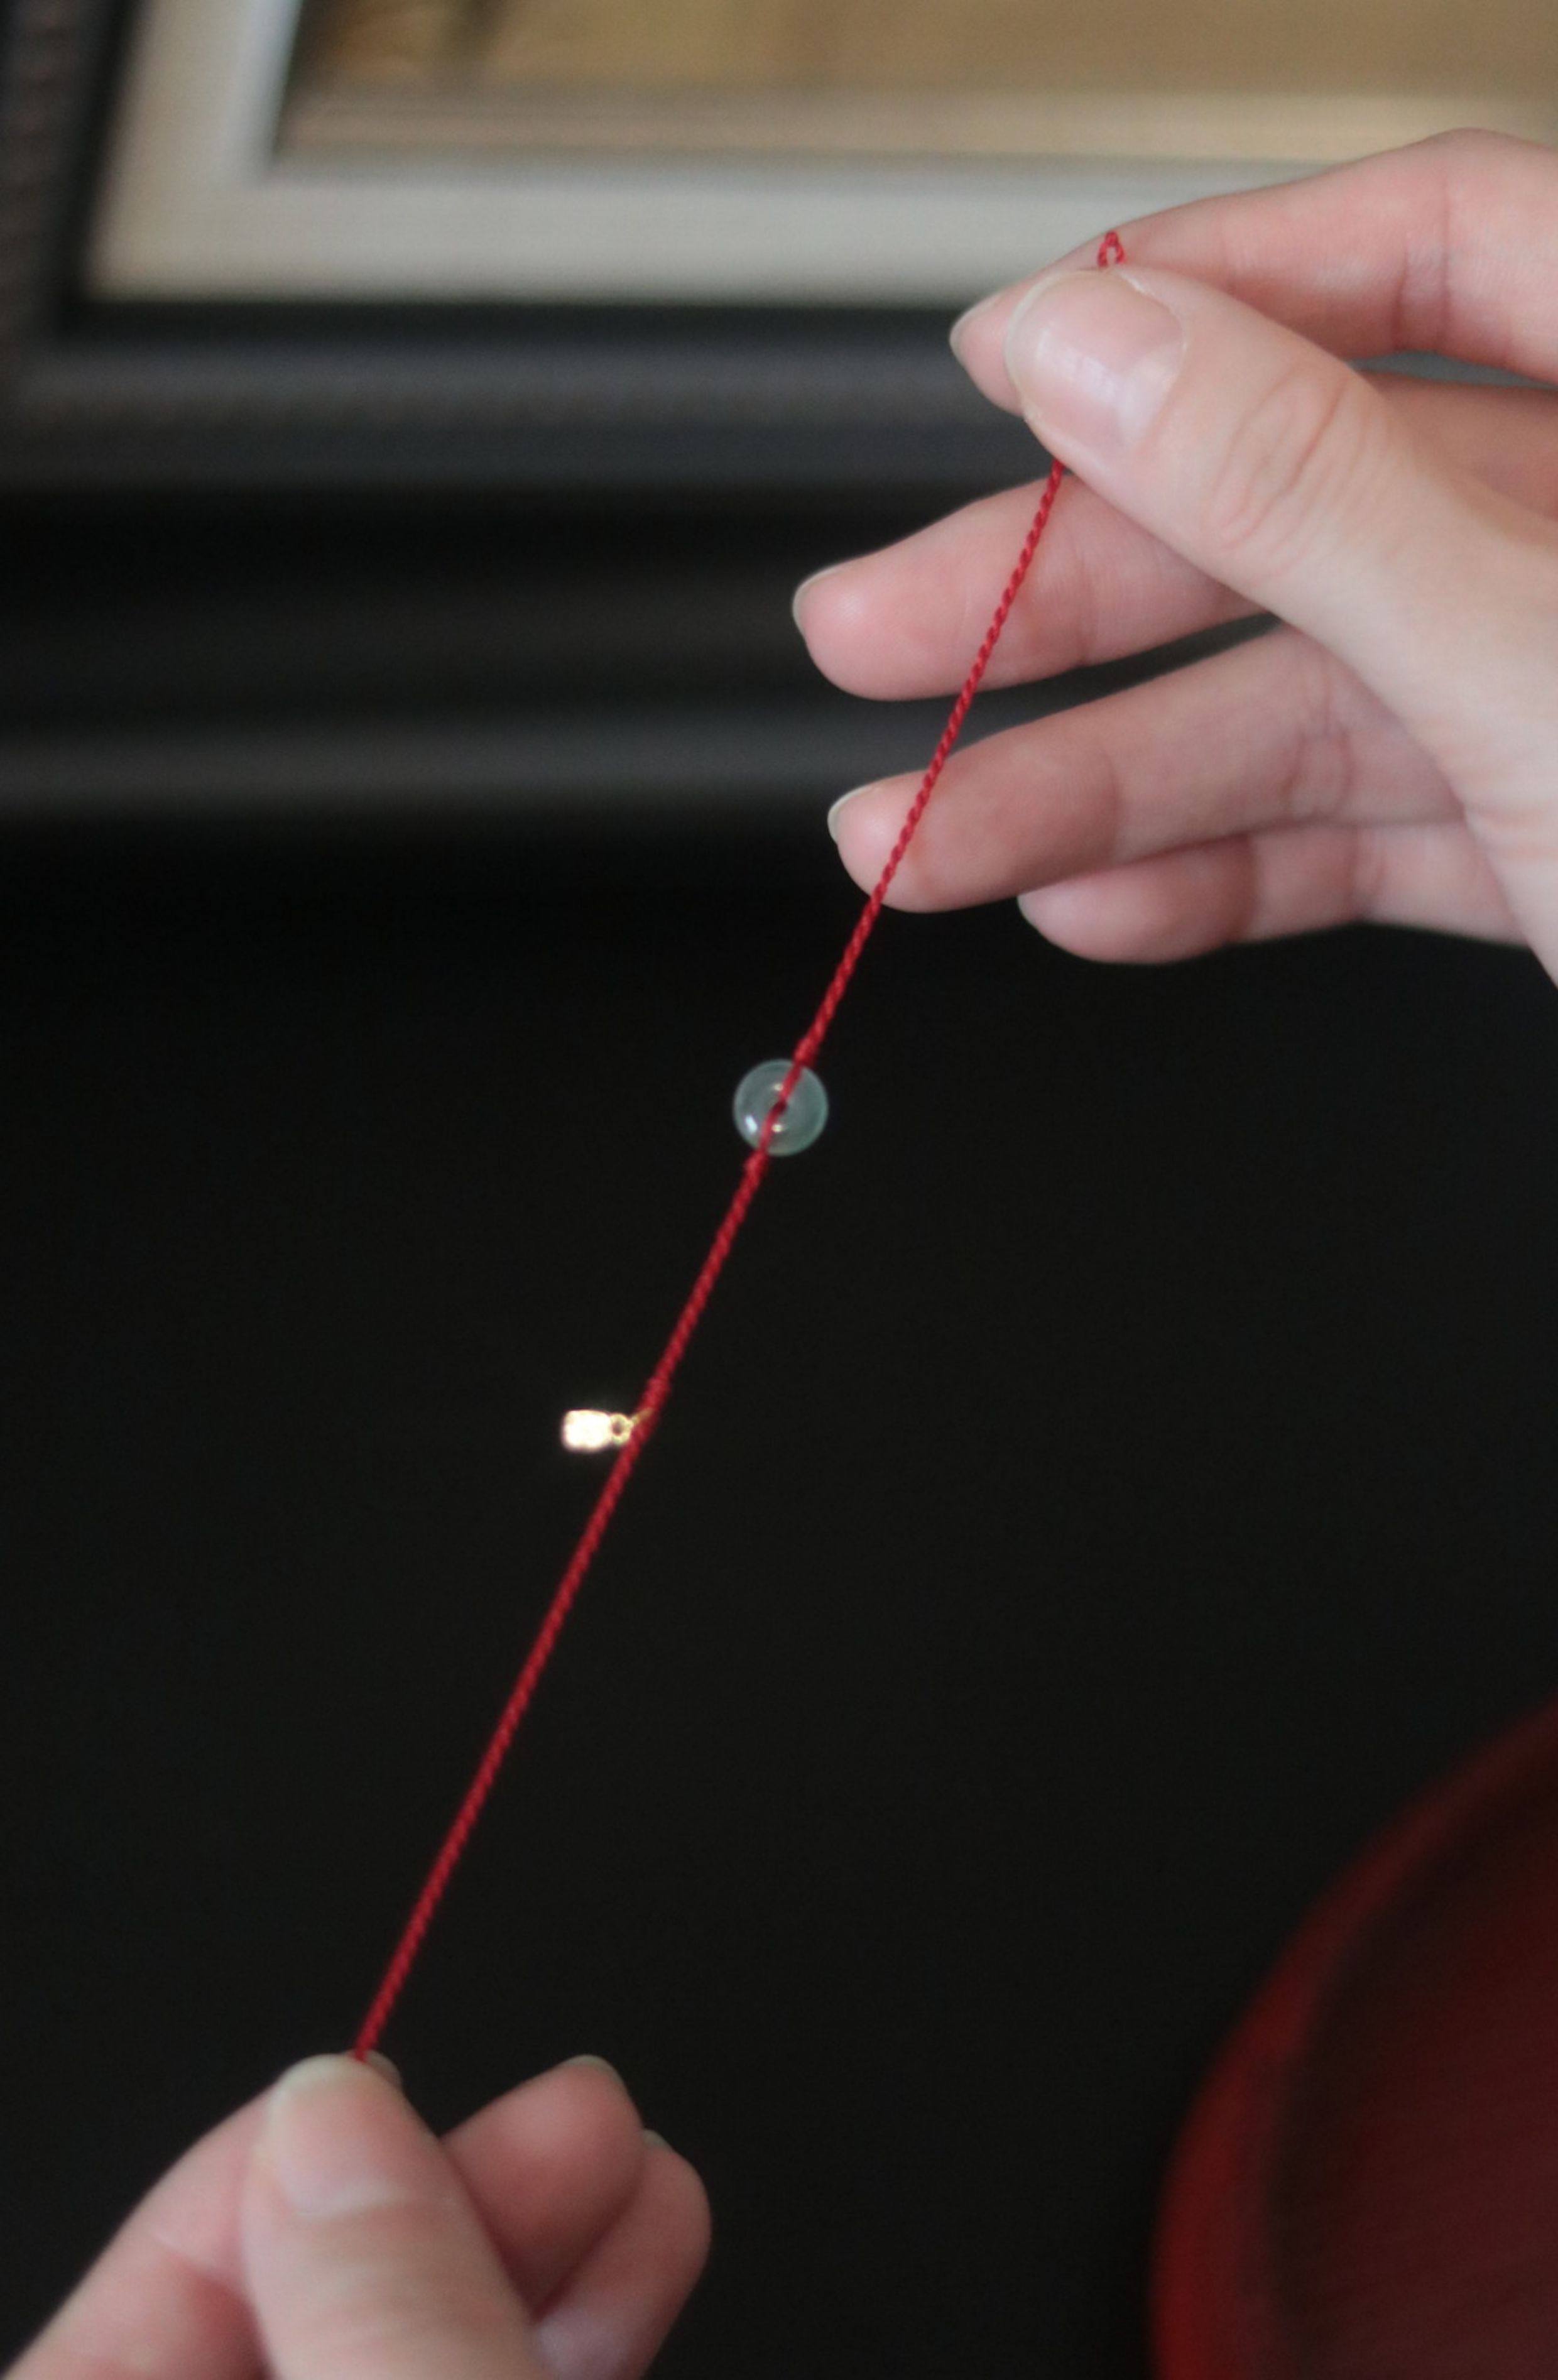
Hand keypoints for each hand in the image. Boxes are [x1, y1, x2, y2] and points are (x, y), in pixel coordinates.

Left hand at [9, 2053, 708, 2379]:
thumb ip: (381, 2333)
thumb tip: (334, 2121)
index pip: (99, 2369)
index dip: (229, 2215)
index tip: (360, 2103)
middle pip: (261, 2362)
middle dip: (422, 2218)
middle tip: (560, 2116)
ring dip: (521, 2269)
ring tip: (632, 2165)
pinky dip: (550, 2355)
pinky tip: (642, 2253)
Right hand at [797, 132, 1557, 980]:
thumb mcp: (1537, 657)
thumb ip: (1319, 498)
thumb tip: (1102, 354)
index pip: (1425, 248)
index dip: (1208, 289)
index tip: (1017, 353)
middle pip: (1309, 503)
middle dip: (1066, 588)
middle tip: (881, 629)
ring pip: (1312, 703)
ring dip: (1095, 780)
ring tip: (921, 835)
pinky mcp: (1557, 849)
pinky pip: (1369, 835)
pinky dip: (1227, 875)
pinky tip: (1097, 900)